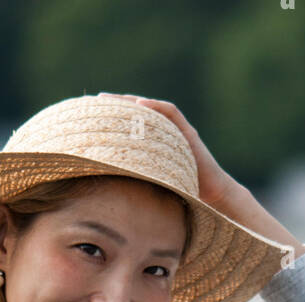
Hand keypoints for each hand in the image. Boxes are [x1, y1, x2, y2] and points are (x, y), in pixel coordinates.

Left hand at [98, 92, 239, 209]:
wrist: (212, 197)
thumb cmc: (183, 196)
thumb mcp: (152, 188)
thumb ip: (135, 183)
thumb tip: (107, 195)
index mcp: (154, 145)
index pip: (130, 126)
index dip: (112, 120)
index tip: (92, 117)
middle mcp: (164, 134)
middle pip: (137, 113)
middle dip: (117, 105)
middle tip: (96, 101)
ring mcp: (177, 131)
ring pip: (152, 109)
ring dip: (132, 102)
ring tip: (113, 100)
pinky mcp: (188, 133)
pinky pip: (171, 114)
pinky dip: (156, 107)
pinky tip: (140, 105)